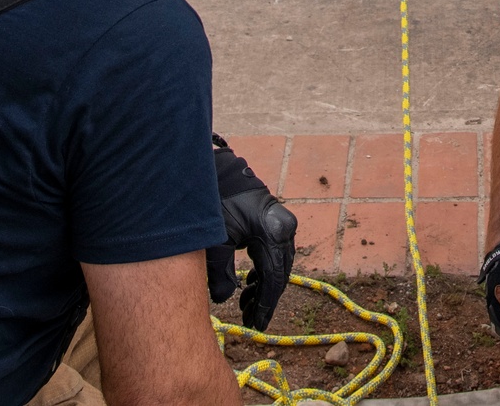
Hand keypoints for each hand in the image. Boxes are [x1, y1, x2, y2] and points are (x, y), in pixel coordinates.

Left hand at [206, 143, 296, 331]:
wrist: (219, 173)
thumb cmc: (216, 204)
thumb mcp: (215, 242)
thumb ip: (220, 275)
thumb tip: (225, 299)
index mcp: (273, 232)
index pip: (274, 277)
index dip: (266, 305)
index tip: (257, 326)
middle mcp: (283, 228)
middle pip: (280, 273)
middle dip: (265, 299)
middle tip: (251, 321)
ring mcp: (281, 224)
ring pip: (278, 264)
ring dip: (264, 286)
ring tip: (246, 304)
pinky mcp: (274, 223)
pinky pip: (274, 254)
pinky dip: (264, 271)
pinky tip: (250, 284)